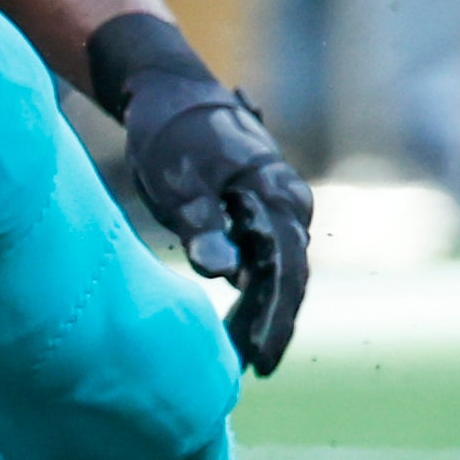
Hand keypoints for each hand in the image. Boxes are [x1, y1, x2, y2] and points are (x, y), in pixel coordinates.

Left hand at [88, 12, 311, 373]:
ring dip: (262, 311)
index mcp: (279, 196)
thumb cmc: (174, 135)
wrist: (170, 92)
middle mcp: (289, 205)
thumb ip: (203, 226)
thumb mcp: (179, 181)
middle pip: (289, 278)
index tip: (260, 361)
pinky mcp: (259, 213)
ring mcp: (277, 209)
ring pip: (277, 271)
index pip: (288, 273)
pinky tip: (234, 321)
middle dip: (272, 324)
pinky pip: (264, 259)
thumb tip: (224, 274)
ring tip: (240, 355)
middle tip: (250, 368)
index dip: (276, 321)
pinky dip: (251, 290)